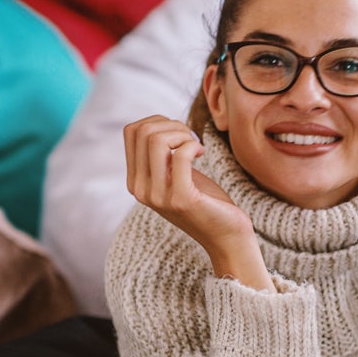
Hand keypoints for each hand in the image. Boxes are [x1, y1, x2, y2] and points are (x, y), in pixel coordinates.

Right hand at [123, 115, 255, 260]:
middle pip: (144, 132)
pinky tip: (202, 153)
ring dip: (182, 133)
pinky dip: (193, 145)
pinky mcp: (181, 199)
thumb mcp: (175, 175)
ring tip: (196, 146)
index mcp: (135, 181)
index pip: (131, 132)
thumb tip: (157, 122)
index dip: (158, 121)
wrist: (226, 236)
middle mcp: (141, 190)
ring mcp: (159, 196)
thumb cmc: (205, 200)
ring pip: (157, 140)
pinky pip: (181, 154)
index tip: (179, 134)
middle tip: (191, 139)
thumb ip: (161, 155)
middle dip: (172, 125)